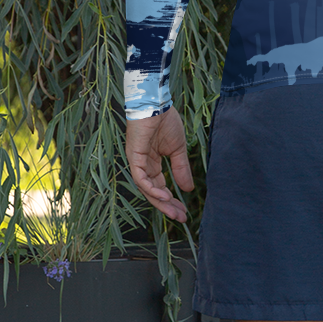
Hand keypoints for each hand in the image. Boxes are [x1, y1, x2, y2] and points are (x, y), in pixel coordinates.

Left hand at [125, 107, 194, 222]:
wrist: (157, 104)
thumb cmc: (166, 121)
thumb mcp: (178, 149)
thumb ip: (181, 168)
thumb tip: (189, 188)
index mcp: (152, 163)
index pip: (161, 187)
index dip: (172, 200)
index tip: (184, 211)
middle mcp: (143, 166)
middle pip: (154, 192)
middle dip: (167, 206)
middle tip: (180, 218)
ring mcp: (137, 162)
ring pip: (146, 189)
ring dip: (160, 201)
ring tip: (174, 210)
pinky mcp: (133, 157)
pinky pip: (140, 178)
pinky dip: (151, 188)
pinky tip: (165, 196)